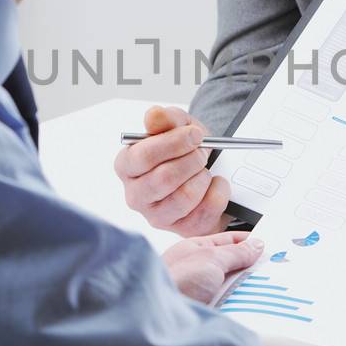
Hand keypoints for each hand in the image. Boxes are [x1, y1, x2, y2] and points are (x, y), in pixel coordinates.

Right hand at [114, 105, 230, 236]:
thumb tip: (153, 115)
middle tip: (202, 152)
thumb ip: (166, 119)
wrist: (208, 172)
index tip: (195, 134)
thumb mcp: (179, 127)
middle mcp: (135, 195)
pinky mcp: (182, 230)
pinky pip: (206, 210)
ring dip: (203, 177)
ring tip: (204, 169)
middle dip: (191, 161)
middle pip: (164, 178)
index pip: (143, 156)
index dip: (173, 143)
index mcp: (126, 166)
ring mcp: (157, 217)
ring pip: (185, 196)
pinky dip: (219, 191)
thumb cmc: (185, 150)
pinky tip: (214, 184)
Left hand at [162, 232, 263, 303]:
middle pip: (233, 266)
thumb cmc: (173, 282)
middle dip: (250, 269)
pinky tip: (249, 309)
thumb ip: (235, 252)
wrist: (159, 320)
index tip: (269, 246)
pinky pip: (231, 307)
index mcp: (195, 250)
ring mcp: (202, 294)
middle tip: (270, 271)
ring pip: (234, 289)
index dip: (249, 242)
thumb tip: (255, 245)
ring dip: (245, 291)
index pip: (228, 241)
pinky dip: (240, 307)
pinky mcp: (207, 313)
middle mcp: (197, 271)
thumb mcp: (210, 258)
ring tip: (261, 291)